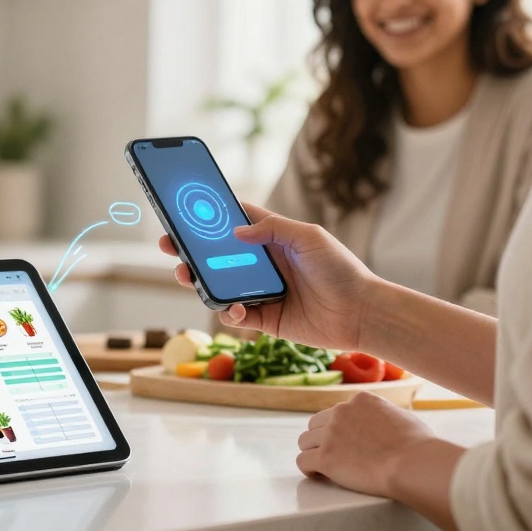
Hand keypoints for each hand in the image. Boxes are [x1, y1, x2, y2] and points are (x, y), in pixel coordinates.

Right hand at [159, 203, 378, 351]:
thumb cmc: (341, 270)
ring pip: (219, 286)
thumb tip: (234, 232)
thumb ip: (273, 228)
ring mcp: (262, 292)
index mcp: (273, 240)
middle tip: (169, 246)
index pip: (234, 222)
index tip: (184, 211)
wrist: (362, 313)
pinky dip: (229, 311)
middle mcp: (263, 265)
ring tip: (187, 277)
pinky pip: (235, 315)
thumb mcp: (309, 237)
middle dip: (191, 251)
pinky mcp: (265, 319)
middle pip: (217, 255)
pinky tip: (236, 309)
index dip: (209, 217)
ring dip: (199, 281)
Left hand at [296, 392, 436, 497]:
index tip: (347, 442)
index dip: (339, 428)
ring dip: (313, 452)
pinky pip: (302, 461)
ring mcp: (331, 434)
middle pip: (316, 424)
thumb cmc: (418, 446)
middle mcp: (341, 412)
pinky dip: (308, 469)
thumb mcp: (402, 417)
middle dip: (322, 438)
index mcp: (360, 401)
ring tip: (323, 466)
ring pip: (305, 441)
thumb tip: (385, 422)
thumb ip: (384, 415)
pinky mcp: (325, 457)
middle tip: (333, 455)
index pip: (337, 412)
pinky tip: (317, 475)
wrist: (413, 464)